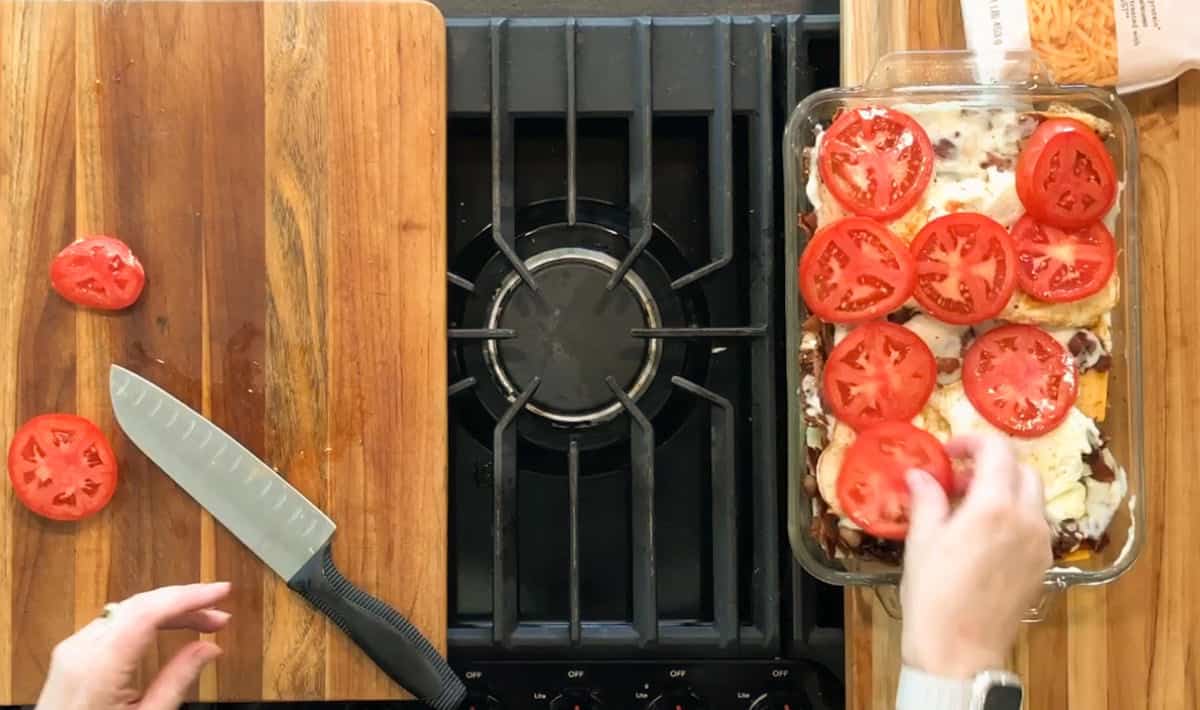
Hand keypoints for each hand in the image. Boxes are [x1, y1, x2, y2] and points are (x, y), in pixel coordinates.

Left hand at [35, 582, 231, 709]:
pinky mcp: (72, 653)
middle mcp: (80, 650)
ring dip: (168, 609)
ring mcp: (72, 649)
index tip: (220, 592)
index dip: (189, 596)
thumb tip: (208, 649)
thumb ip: (177, 682)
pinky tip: (168, 625)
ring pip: (129, 610)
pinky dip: (147, 618)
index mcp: (98, 668)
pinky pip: (115, 621)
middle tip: (219, 613)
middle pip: (140, 606)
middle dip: (185, 602)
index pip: (149, 612)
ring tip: (202, 621)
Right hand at [900, 434, 1051, 677]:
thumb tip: (921, 474)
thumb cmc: (933, 595)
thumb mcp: (922, 541)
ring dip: (1005, 489)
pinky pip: (1035, 525)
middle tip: (959, 478)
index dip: (973, 442)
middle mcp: (1026, 520)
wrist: (959, 651)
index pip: (998, 450)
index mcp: (994, 507)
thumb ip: (928, 499)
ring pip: (1033, 498)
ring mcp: (1040, 544)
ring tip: (969, 508)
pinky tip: (984, 535)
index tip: (949, 452)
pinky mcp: (1043, 566)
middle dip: (993, 465)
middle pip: (1023, 471)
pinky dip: (1014, 515)